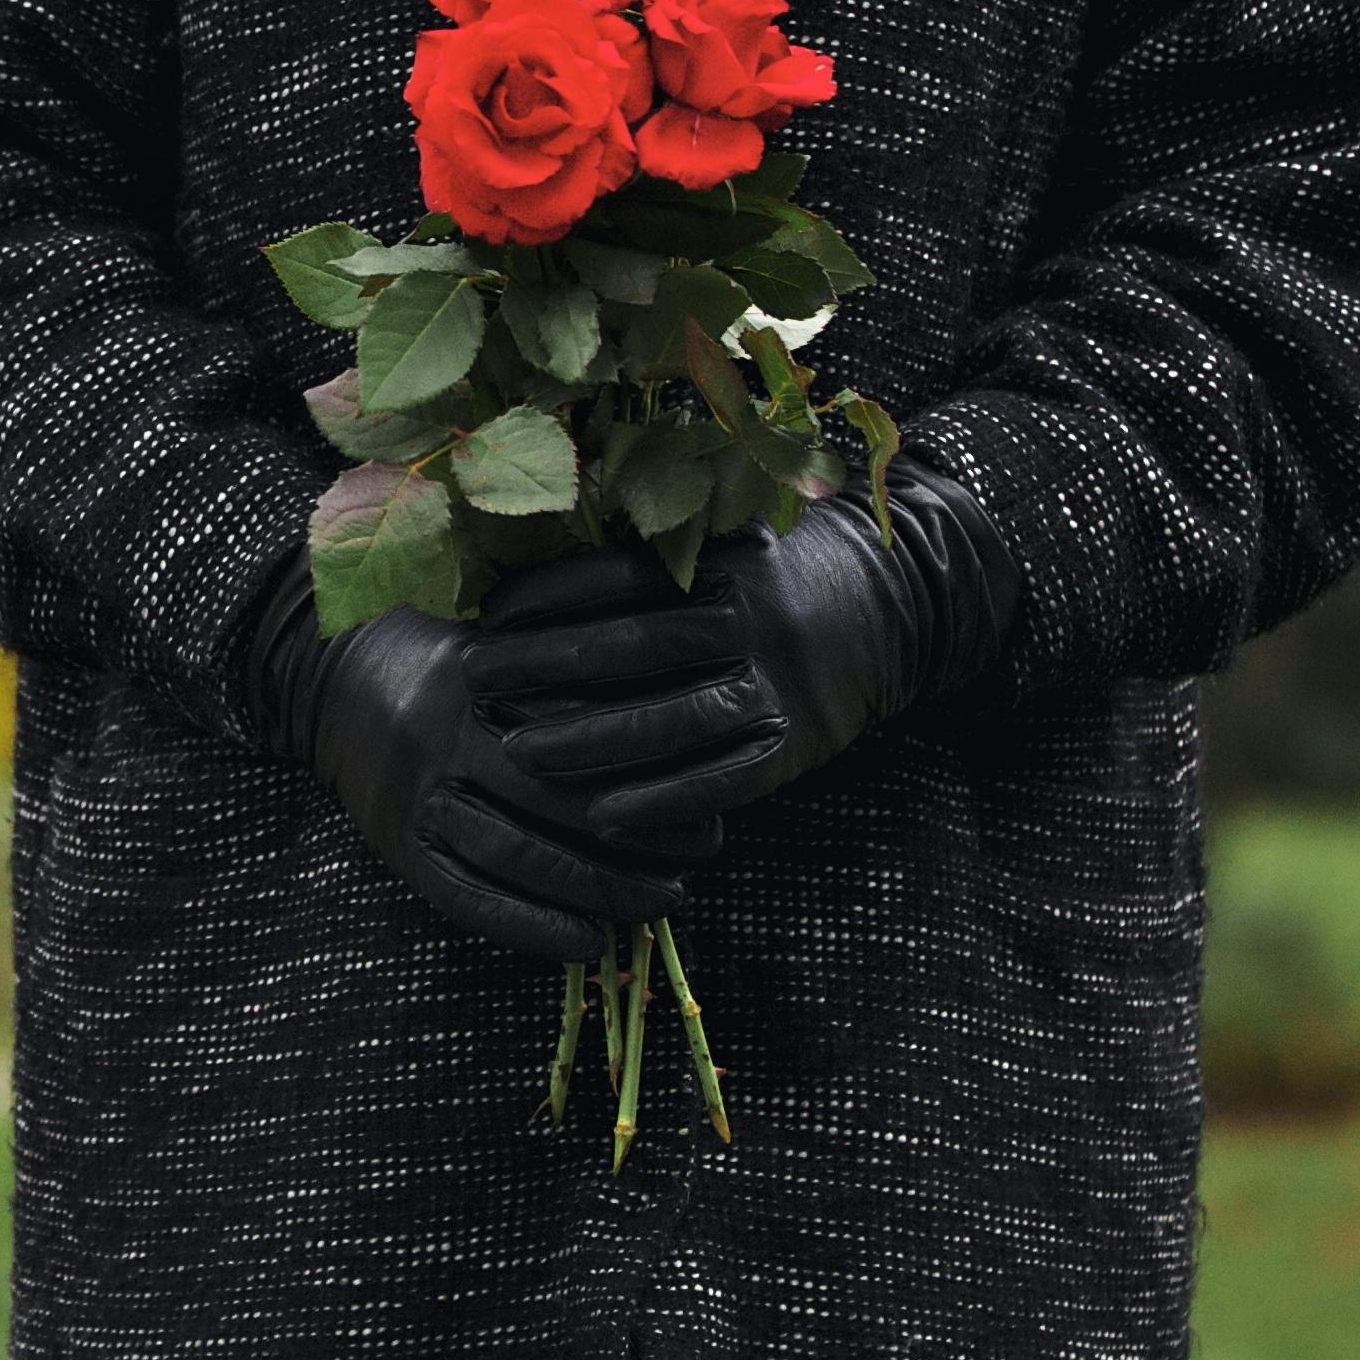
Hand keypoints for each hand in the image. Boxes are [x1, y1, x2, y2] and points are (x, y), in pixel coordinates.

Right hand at [232, 549, 716, 967]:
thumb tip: (676, 703)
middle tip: (697, 860)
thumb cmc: (448, 657)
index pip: (580, 735)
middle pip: (557, 800)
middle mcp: (449, 739)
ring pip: (517, 854)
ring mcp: (421, 797)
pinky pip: (468, 898)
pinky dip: (530, 927)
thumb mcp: (508, 640)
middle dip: (636, 840)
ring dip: (595, 889)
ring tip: (658, 904)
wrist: (333, 678)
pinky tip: (586, 942)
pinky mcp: (401, 846)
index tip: (708, 800)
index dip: (648, 774)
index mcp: (484, 684)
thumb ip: (573, 666)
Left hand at [474, 459, 1024, 832]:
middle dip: (546, 667)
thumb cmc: (766, 578)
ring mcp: (774, 685)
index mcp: (717, 564)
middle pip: (633, 647)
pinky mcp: (792, 745)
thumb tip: (534, 549)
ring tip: (517, 753)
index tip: (485, 617)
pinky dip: (662, 800)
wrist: (884, 610)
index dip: (546, 598)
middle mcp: (747, 619)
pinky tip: (604, 817)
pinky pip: (722, 780)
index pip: (618, 578)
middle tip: (475, 682)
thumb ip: (648, 547)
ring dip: (590, 740)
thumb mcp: (720, 542)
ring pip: (671, 719)